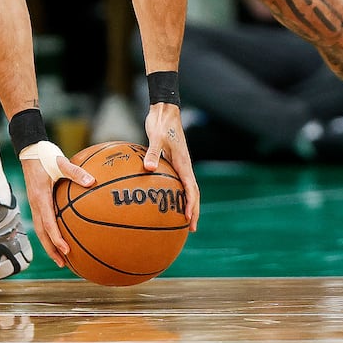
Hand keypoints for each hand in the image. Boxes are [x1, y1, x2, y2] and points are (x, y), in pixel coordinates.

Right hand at [19, 141, 93, 266]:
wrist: (30, 151)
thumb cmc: (46, 156)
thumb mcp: (61, 162)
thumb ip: (76, 172)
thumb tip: (92, 181)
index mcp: (41, 198)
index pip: (48, 224)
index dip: (56, 238)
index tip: (66, 249)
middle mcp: (36, 205)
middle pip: (42, 233)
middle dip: (52, 250)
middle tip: (64, 264)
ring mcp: (35, 205)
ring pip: (41, 230)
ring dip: (50, 245)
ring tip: (62, 258)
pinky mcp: (38, 202)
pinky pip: (43, 222)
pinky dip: (50, 233)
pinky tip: (61, 237)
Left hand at [145, 103, 199, 230]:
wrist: (165, 113)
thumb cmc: (161, 125)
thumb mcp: (156, 138)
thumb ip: (153, 153)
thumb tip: (149, 169)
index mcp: (183, 163)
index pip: (191, 188)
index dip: (191, 204)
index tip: (188, 218)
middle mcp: (184, 166)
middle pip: (193, 193)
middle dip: (194, 211)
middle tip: (191, 229)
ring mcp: (179, 165)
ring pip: (187, 189)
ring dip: (188, 205)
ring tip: (184, 221)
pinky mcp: (172, 163)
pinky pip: (177, 183)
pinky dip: (176, 194)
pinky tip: (167, 202)